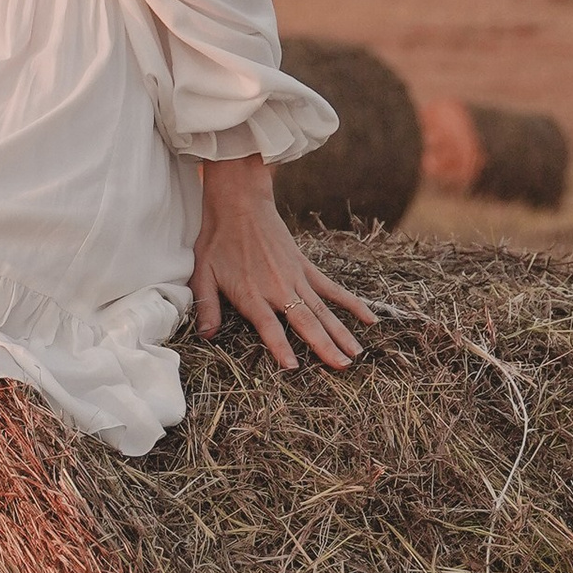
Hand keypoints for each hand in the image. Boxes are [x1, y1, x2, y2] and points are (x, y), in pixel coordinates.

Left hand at [191, 154, 378, 374]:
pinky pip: (332, 289)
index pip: (269, 327)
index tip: (293, 367)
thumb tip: (206, 335)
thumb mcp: (203, 273)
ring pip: (323, 311)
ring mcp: (296, 278)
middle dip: (325, 347)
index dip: (280, 347)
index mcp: (252, 294)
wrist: (240, 204)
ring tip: (356, 355)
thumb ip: (207, 306)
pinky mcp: (306, 268)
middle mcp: (279, 289)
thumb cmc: (217, 241)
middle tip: (342, 367)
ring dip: (341, 333)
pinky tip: (369, 320)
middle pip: (306, 322)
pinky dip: (351, 304)